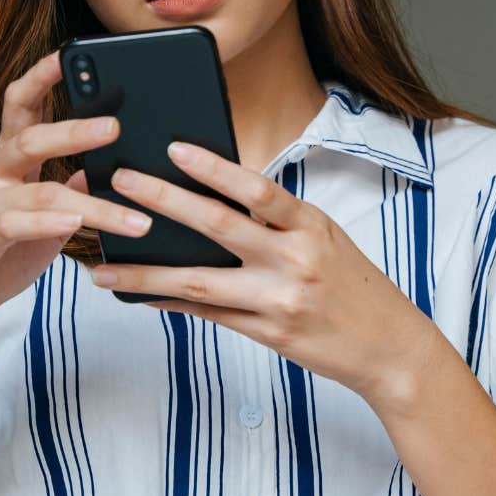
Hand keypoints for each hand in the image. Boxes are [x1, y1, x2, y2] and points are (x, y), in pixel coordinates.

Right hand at [0, 54, 150, 353]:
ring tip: (137, 216)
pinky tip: (76, 225)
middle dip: (74, 128)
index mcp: (4, 161)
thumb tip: (103, 170)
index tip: (71, 53)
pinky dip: (50, 223)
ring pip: (41, 191)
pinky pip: (17, 223)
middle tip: (116, 126)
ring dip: (95, 205)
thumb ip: (66, 192)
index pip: (22, 106)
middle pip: (29, 135)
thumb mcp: (40, 221)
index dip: (43, 76)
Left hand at [89, 141, 440, 403]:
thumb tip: (215, 198)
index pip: (256, 188)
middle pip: (219, 226)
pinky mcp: (269, 334)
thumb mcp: (325, 240)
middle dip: (164, 202)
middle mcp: (295, 260)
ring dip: (146, 273)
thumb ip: (278, 222)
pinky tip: (139, 296)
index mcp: (311, 226)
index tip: (173, 147)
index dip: (213, 167)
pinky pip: (209, 315)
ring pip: (200, 281)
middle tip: (121, 184)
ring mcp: (280, 300)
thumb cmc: (353, 286)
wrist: (390, 347)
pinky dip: (172, 303)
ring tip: (104, 268)